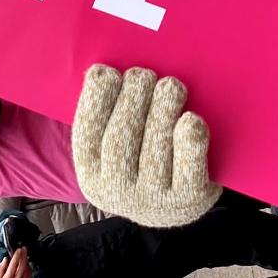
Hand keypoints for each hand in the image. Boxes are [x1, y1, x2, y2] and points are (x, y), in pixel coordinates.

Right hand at [0, 248, 33, 277]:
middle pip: (22, 265)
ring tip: (25, 255)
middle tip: (24, 249)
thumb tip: (5, 260)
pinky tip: (27, 265)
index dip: (16, 255)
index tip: (18, 249)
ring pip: (27, 269)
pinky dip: (29, 268)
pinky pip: (29, 274)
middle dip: (24, 255)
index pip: (13, 264)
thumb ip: (0, 270)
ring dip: (27, 260)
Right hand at [70, 65, 217, 227]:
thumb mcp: (116, 148)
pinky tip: (190, 118)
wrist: (178, 205)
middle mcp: (118, 193)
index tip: (107, 72)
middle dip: (132, 99)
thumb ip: (107, 117)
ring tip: (170, 86)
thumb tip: (101, 72)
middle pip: (120, 140)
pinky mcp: (187, 199)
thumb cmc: (144, 161)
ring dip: (162, 110)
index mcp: (92, 176)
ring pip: (154, 149)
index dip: (95, 100)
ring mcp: (153, 200)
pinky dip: (188, 141)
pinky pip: (187, 168)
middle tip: (144, 75)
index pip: (87, 134)